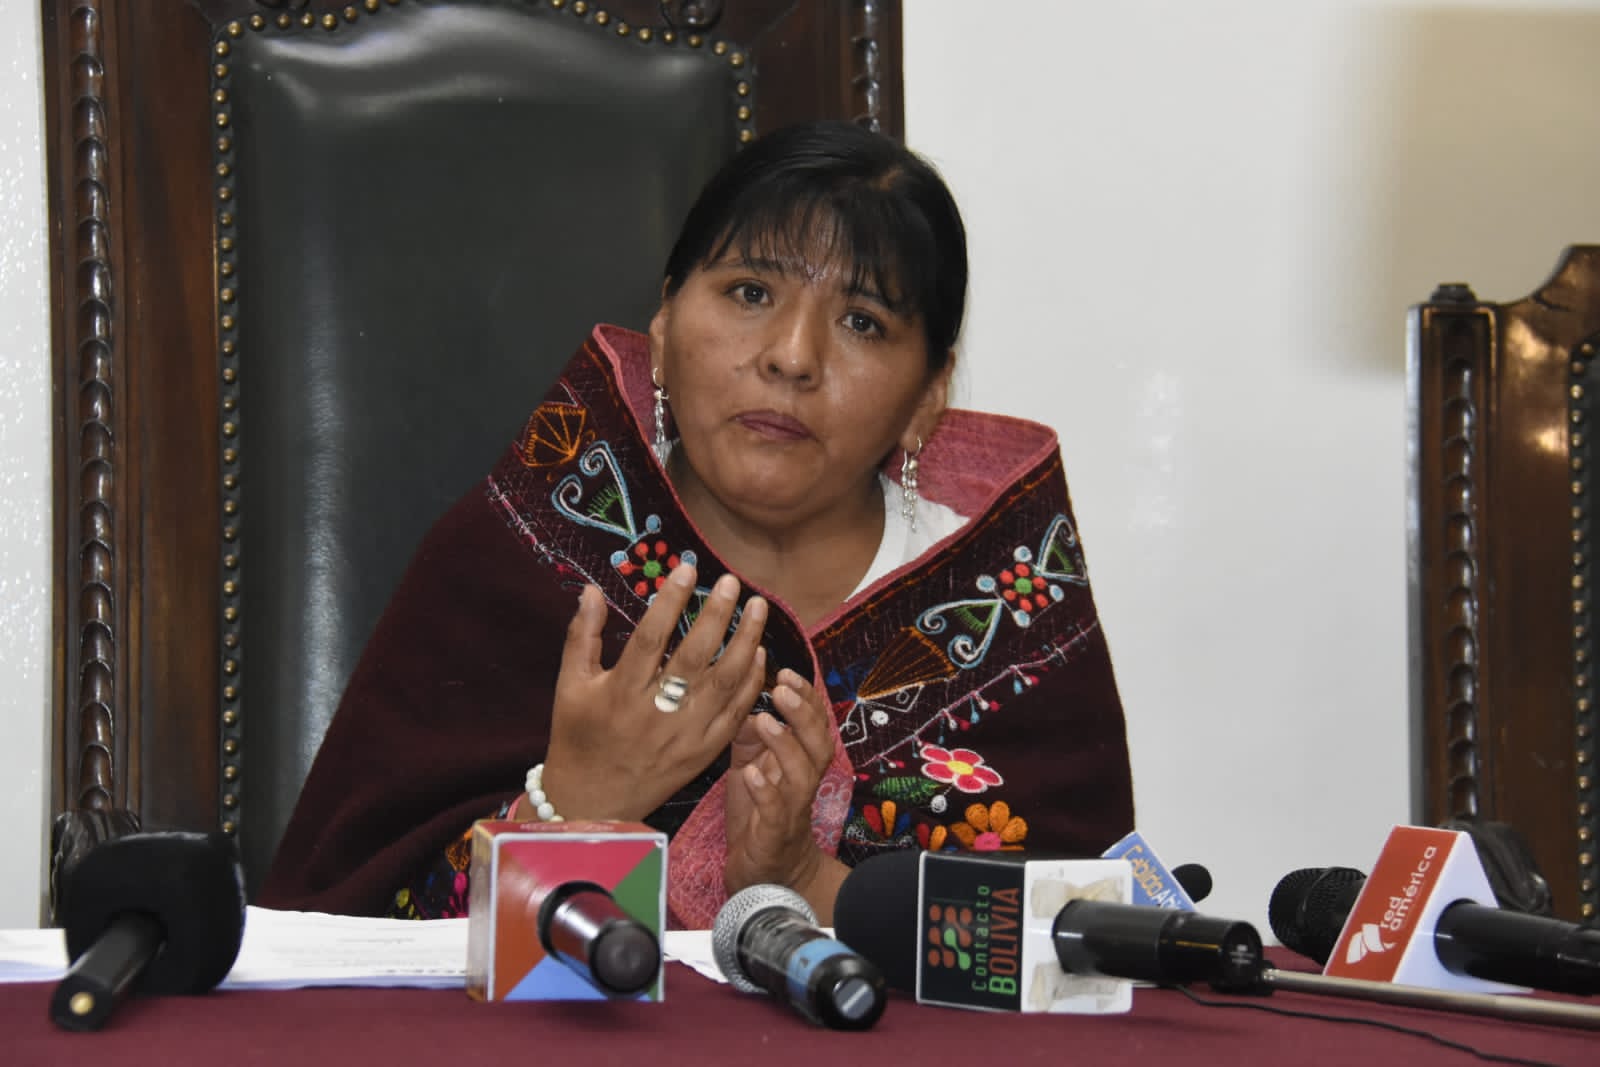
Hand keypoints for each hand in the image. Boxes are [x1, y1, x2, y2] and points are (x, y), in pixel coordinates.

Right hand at [538, 562, 768, 820]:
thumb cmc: (578, 737)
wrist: (593, 802)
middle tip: (732, 582)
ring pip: (724, 683)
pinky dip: (750, 683)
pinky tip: (759, 653)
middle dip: (717, 615)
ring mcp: (684, 734)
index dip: (670, 601)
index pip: (651, 637)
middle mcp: (656, 712)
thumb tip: (591, 590)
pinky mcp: (703, 752)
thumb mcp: (569, 686)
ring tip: (758, 608)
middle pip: (694, 656)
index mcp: (620, 692)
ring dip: (745, 642)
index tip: (688, 569)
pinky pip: (734, 714)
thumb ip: (582, 636)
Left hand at [722, 668, 834, 899]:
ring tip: (765, 720)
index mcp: (799, 764)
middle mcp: (802, 783)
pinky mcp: (774, 835)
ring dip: (786, 745)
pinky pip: (776, 811)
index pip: (813, 724)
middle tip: (782, 687)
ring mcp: (791, 810)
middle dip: (803, 714)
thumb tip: (746, 703)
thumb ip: (751, 737)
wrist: (766, 877)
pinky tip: (751, 774)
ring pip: (803, 774)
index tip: (786, 671)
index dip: (805, 698)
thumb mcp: (751, 768)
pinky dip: (766, 791)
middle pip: (819, 744)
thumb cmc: (759, 817)